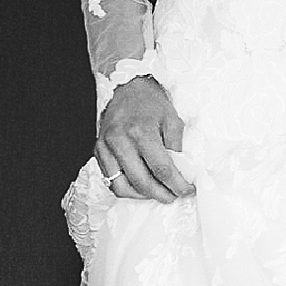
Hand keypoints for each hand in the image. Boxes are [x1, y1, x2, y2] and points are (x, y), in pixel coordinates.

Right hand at [95, 75, 193, 202]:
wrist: (127, 89)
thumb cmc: (152, 104)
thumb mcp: (173, 120)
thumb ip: (176, 148)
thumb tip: (182, 173)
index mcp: (140, 132)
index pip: (161, 168)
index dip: (176, 184)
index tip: (188, 190)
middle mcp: (119, 141)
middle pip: (141, 181)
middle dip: (161, 194)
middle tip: (174, 196)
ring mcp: (105, 147)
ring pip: (121, 186)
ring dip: (142, 196)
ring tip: (159, 193)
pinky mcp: (98, 151)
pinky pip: (110, 180)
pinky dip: (127, 188)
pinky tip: (142, 186)